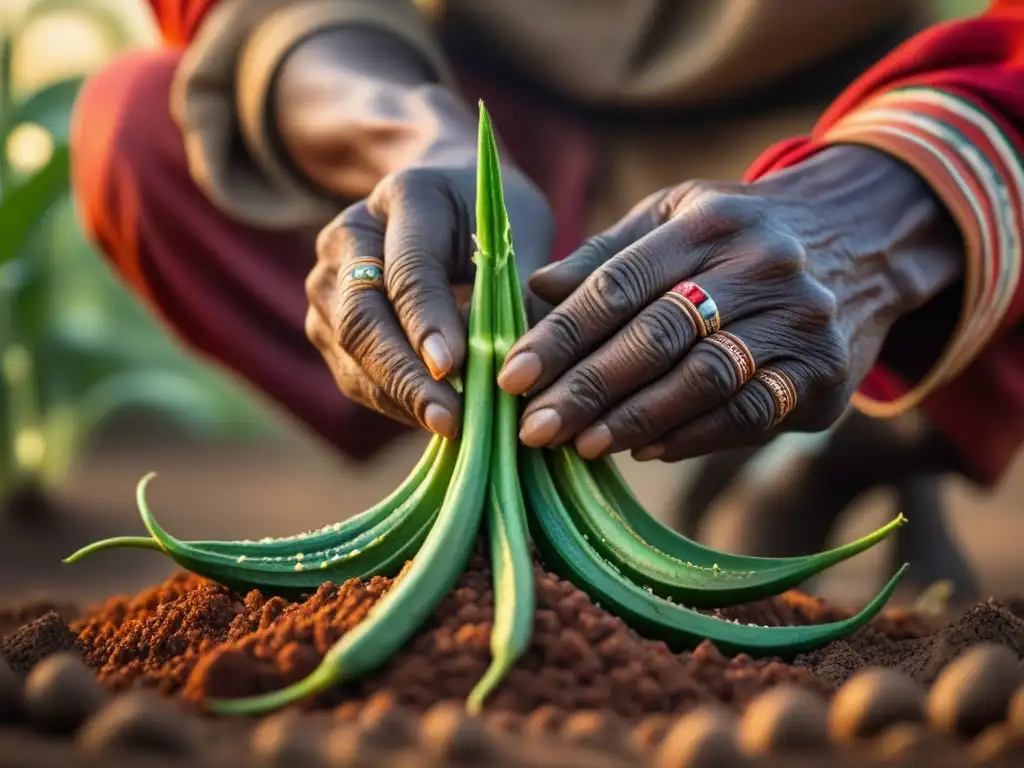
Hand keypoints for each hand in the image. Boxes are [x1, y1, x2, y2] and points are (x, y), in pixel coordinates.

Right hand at [306, 158, 553, 437]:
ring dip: (400, 398)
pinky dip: (395, 403)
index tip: (453, 367)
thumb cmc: (490, 216)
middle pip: (363, 317)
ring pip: (351, 353)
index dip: (427, 322)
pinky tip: (437, 420)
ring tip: (454, 430)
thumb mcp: (519, 231)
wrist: (441, 198)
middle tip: (451, 421)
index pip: (409, 270)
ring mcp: (329, 282)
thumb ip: (518, 291)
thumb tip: (523, 367)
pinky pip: (355, 375)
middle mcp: (351, 236)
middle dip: (405, 376)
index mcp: (406, 197)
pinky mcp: (327, 324)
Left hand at [497, 146, 963, 461]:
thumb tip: (534, 290)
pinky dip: (691, 437)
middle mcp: (760, 265)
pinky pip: (748, 416)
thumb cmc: (740, 233)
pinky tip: (646, 449)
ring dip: (634, 420)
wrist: (864, 237)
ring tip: (581, 444)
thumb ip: (607, 253)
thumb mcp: (677, 216)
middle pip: (657, 336)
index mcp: (708, 220)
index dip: (560, 335)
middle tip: (534, 429)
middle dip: (587, 387)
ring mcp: (800, 321)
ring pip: (703, 381)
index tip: (511, 376)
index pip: (618, 284)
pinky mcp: (824, 374)